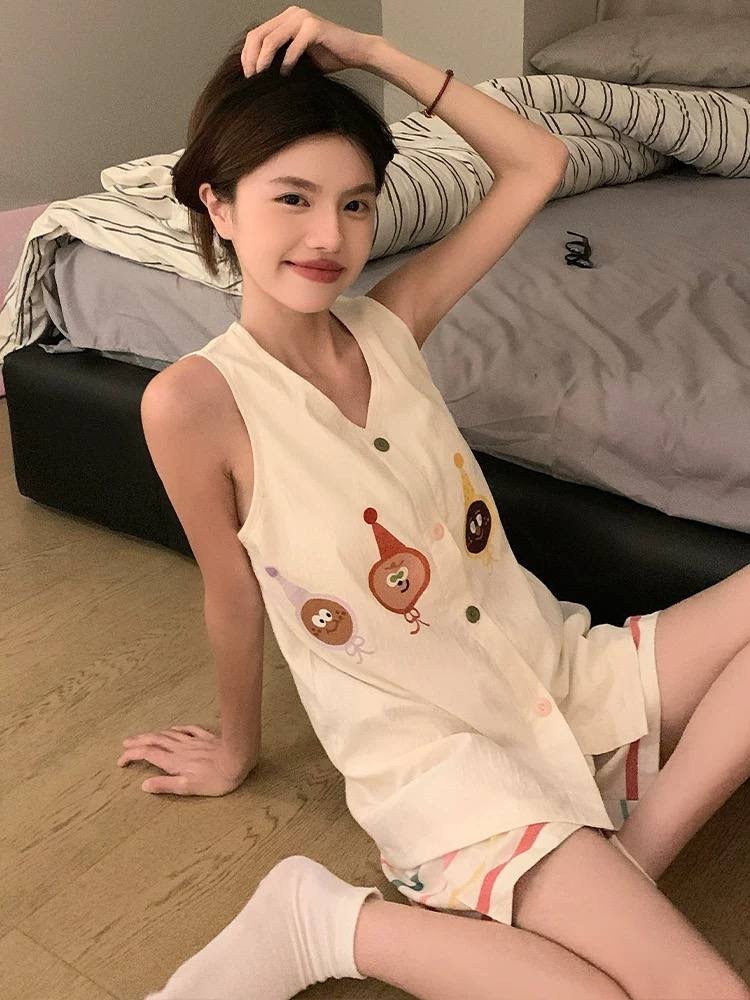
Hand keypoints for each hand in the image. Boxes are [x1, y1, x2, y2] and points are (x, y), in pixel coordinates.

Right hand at [117, 724, 253, 796]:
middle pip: (155, 741)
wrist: (238, 758)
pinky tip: (173, 729)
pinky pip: (187, 730)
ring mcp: (193, 741)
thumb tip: (144, 785)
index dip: (132, 755)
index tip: (121, 761)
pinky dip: (176, 729)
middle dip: (138, 741)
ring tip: (143, 735)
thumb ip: (166, 785)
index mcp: (174, 762)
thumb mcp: (189, 788)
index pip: (148, 755)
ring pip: (168, 735)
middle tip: (125, 742)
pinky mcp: (205, 737)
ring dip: (153, 734)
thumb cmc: (215, 779)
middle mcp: (180, 749)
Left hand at [241, 5, 377, 77]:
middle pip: (259, 35)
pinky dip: (287, 62)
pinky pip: (293, 46)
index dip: (247, 55)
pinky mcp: (314, 27)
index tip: (247, 76)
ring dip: (264, 60)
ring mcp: (302, 18)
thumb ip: (280, 58)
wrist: (357, 52)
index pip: (256, 34)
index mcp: (285, 19)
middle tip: (251, 78)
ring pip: (272, 39)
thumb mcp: (298, 58)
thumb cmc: (330, 57)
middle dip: (251, 58)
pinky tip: (286, 74)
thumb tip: (258, 75)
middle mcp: (292, 14)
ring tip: (263, 77)